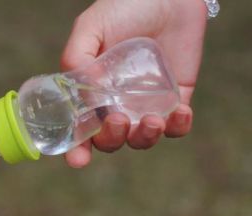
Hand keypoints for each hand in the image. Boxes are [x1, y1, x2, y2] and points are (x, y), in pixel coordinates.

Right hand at [61, 0, 206, 167]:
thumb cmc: (122, 9)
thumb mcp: (90, 27)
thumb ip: (78, 56)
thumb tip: (87, 89)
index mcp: (89, 93)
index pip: (79, 129)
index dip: (77, 150)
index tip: (78, 160)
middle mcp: (114, 105)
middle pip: (109, 140)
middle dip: (112, 140)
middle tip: (118, 120)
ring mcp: (143, 105)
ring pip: (141, 139)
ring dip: (144, 138)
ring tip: (151, 120)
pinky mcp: (173, 100)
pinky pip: (175, 127)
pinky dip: (177, 127)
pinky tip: (179, 112)